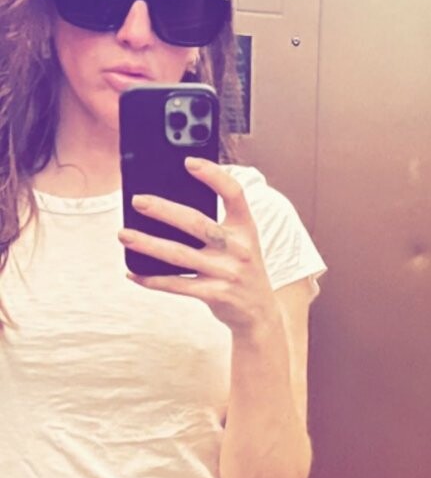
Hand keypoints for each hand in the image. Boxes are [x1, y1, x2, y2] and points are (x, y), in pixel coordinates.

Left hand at [117, 159, 278, 336]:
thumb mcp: (241, 243)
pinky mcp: (215, 295)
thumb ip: (216, 225)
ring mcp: (227, 273)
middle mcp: (239, 248)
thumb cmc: (241, 270)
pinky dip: (152, 279)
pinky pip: (177, 285)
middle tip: (137, 200)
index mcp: (246, 228)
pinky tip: (133, 272)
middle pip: (197, 223)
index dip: (213, 175)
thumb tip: (167, 208)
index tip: (189, 162)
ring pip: (179, 254)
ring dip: (148, 243)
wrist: (260, 314)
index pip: (234, 193)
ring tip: (124, 234)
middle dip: (164, 210)